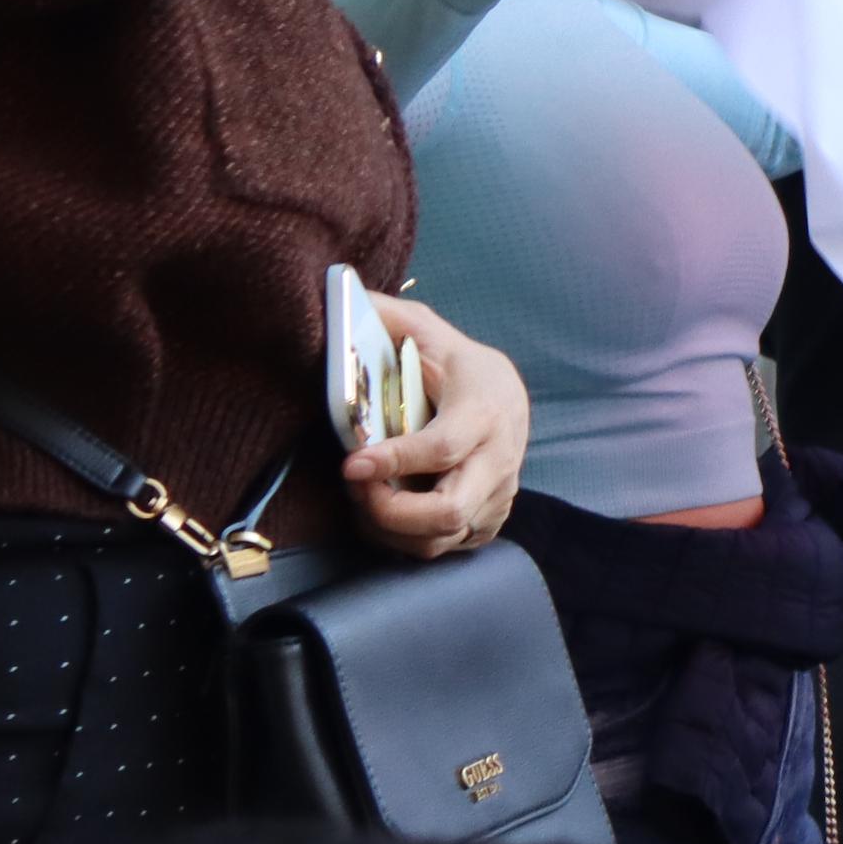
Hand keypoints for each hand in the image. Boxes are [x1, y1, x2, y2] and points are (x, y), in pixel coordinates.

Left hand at [348, 300, 528, 558]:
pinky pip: (444, 549)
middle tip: (355, 488)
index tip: (350, 461)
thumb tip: (337, 295)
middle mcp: (497, 461)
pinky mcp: (487, 521)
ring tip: (361, 498)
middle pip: (448, 511)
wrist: (505, 395)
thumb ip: (384, 316)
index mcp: (484, 411)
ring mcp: (496, 496)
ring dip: (389, 529)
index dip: (394, 460)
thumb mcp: (425, 332)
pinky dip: (405, 540)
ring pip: (440, 539)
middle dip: (390, 511)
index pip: (442, 448)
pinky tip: (384, 511)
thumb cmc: (455, 364)